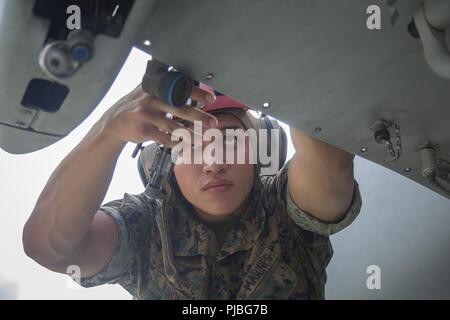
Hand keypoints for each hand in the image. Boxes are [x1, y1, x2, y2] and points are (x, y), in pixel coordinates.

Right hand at [98, 84, 217, 145]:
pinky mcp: (143, 130)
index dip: (196, 92)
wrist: (114, 123)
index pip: (179, 88)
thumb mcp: (147, 91)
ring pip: (174, 126)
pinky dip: (177, 144)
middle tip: (213, 123)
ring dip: (192, 134)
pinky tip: (187, 147)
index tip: (211, 98)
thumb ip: (165, 88)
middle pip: (180, 108)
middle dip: (199, 116)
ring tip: (204, 139)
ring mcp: (146, 115)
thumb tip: (191, 85)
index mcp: (155, 88)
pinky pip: (164, 139)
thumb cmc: (136, 107)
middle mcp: (151, 99)